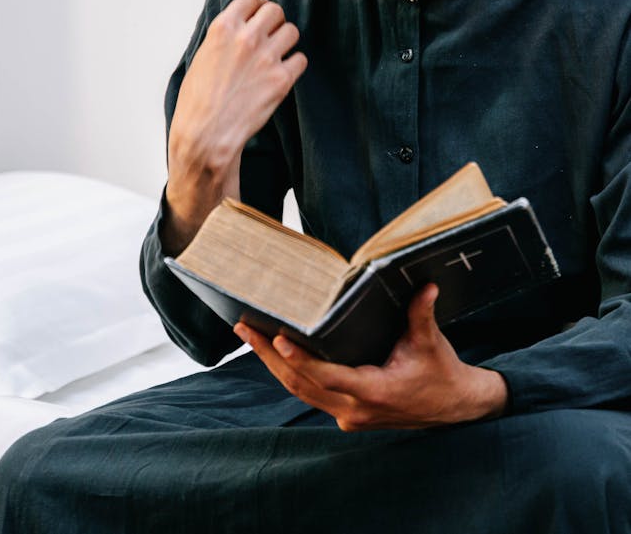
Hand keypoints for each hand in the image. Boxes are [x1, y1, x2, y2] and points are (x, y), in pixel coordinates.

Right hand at [165, 0, 306, 249]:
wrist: (205, 136)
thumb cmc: (197, 102)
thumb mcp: (201, 57)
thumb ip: (222, 39)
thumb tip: (238, 29)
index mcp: (223, 28)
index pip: (250, 0)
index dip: (258, 6)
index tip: (260, 14)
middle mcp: (247, 38)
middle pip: (275, 11)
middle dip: (274, 22)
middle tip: (271, 35)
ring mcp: (267, 57)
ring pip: (292, 31)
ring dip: (286, 41)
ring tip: (277, 55)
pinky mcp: (282, 80)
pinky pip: (301, 60)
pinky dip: (294, 66)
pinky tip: (283, 74)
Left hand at [234, 284, 507, 429]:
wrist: (455, 408)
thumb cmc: (441, 372)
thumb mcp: (431, 342)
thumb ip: (421, 313)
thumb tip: (425, 284)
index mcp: (375, 391)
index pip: (328, 376)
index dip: (302, 360)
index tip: (277, 340)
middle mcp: (356, 409)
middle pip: (302, 384)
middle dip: (270, 357)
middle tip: (246, 327)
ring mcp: (349, 415)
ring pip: (302, 391)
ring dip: (274, 366)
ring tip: (250, 335)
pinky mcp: (347, 415)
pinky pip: (312, 394)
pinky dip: (292, 373)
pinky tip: (274, 353)